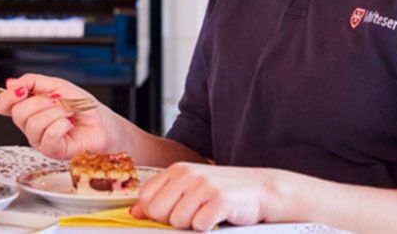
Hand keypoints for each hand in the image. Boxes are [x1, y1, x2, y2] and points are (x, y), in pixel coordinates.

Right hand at [0, 73, 122, 160]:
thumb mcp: (58, 85)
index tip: (22, 89)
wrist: (104, 124)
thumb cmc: (84, 107)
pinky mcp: (52, 151)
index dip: (7, 97)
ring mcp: (40, 140)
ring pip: (33, 124)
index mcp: (29, 108)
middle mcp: (31, 125)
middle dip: (41, 102)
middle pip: (18, 113)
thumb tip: (10, 83)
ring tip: (68, 112)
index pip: (3, 105)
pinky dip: (61, 125)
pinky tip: (69, 124)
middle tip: (59, 101)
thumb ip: (33, 82)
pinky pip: (47, 136)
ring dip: (55, 112)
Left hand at [130, 163, 271, 230]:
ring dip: (192, 225)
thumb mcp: (190, 188)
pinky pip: (199, 225)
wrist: (261, 189)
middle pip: (158, 211)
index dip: (154, 212)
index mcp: (177, 170)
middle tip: (193, 214)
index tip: (171, 213)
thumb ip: (163, 197)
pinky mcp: (220, 200)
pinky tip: (218, 217)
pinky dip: (208, 227)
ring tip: (207, 213)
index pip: (145, 197)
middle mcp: (188, 174)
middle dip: (173, 220)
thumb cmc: (223, 191)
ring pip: (178, 221)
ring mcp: (204, 186)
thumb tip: (135, 212)